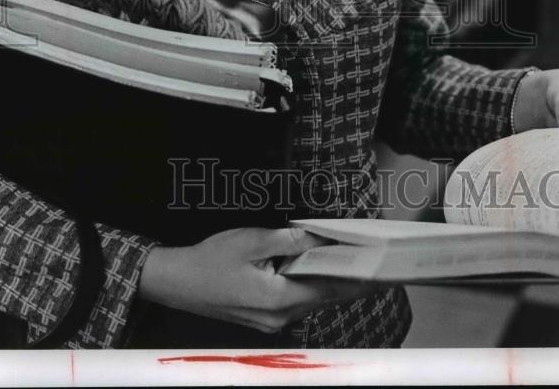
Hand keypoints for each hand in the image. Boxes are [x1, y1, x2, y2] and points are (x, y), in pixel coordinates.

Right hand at [138, 226, 372, 334]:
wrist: (178, 283)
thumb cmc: (210, 260)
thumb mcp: (251, 241)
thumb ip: (287, 241)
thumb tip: (318, 238)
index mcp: (279, 298)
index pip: (329, 287)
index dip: (356, 277)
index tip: (380, 269)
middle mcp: (280, 316)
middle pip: (325, 296)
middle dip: (352, 281)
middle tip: (380, 268)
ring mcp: (272, 320)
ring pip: (312, 299)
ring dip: (333, 283)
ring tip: (358, 267)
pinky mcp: (264, 317)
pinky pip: (297, 300)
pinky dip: (312, 286)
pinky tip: (321, 272)